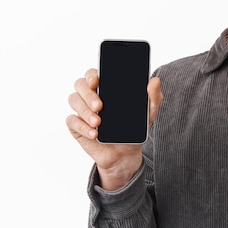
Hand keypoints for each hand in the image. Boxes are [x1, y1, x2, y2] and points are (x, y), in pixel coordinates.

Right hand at [65, 68, 162, 190]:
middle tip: (100, 106)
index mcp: (106, 88)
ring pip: (74, 100)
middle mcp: (91, 95)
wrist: (125, 154)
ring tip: (99, 123)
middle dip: (88, 94)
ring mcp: (82, 110)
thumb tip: (155, 81)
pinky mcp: (76, 125)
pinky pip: (72, 121)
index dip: (91, 75)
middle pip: (80, 84)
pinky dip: (82, 127)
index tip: (96, 81)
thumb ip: (153, 97)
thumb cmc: (133, 128)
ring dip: (85, 111)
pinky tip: (94, 134)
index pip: (93, 73)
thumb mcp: (148, 113)